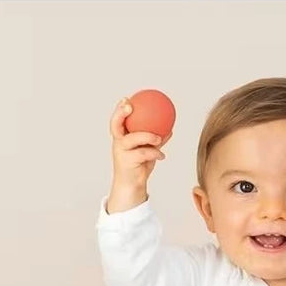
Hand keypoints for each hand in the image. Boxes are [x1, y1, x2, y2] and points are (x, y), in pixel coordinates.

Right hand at [105, 98, 171, 212]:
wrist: (132, 186)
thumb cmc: (138, 167)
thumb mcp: (147, 150)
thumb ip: (154, 140)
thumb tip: (170, 129)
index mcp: (121, 138)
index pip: (117, 121)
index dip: (120, 110)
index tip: (127, 100)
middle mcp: (118, 143)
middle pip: (115, 125)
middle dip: (120, 114)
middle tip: (129, 106)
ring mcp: (121, 152)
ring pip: (133, 138)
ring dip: (147, 136)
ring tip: (158, 138)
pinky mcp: (127, 162)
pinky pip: (144, 153)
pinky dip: (155, 153)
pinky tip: (162, 156)